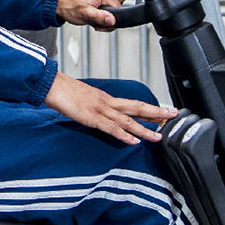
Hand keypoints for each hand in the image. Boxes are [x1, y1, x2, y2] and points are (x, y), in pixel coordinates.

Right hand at [45, 75, 178, 144]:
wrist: (50, 83)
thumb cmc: (63, 91)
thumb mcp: (83, 99)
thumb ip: (94, 107)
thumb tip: (101, 115)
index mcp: (106, 98)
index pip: (133, 105)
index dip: (150, 109)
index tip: (164, 112)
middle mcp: (107, 102)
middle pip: (137, 107)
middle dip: (157, 113)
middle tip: (174, 115)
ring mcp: (100, 109)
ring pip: (127, 120)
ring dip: (145, 128)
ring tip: (159, 136)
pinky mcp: (90, 116)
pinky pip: (110, 127)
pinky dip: (124, 134)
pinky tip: (134, 141)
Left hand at [57, 0, 124, 28]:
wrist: (61, 1)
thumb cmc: (70, 6)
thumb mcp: (85, 15)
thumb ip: (100, 17)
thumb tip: (112, 20)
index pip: (119, 9)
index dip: (109, 20)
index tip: (99, 23)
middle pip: (118, 6)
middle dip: (107, 16)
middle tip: (94, 18)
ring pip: (114, 4)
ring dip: (105, 12)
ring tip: (93, 13)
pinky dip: (103, 6)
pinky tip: (94, 8)